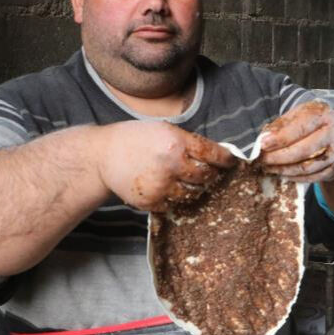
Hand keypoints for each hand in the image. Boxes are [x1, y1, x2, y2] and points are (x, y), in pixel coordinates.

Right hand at [99, 120, 236, 211]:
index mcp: (176, 142)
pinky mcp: (151, 201)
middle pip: (205, 177)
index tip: (231, 162)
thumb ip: (187, 141)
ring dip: (193, 189)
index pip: (212, 154)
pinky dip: (174, 198)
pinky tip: (166, 188)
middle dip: (209, 175)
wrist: (102, 156)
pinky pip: (173, 204)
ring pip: (192, 194)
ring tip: (186, 182)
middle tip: (208, 173)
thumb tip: (215, 154)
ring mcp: (161, 185)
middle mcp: (171, 164)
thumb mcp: (163, 129)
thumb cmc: (134, 139)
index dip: (225, 159)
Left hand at [259, 101, 333, 182]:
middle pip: (303, 151)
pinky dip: (295, 178)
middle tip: (262, 160)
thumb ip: (282, 124)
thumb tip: (264, 138)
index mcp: (323, 115)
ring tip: (268, 168)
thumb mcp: (299, 114)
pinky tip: (282, 174)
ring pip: (307, 167)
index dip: (280, 138)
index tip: (262, 145)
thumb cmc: (313, 121)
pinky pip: (312, 178)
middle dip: (279, 157)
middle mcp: (333, 134)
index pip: (300, 128)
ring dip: (284, 170)